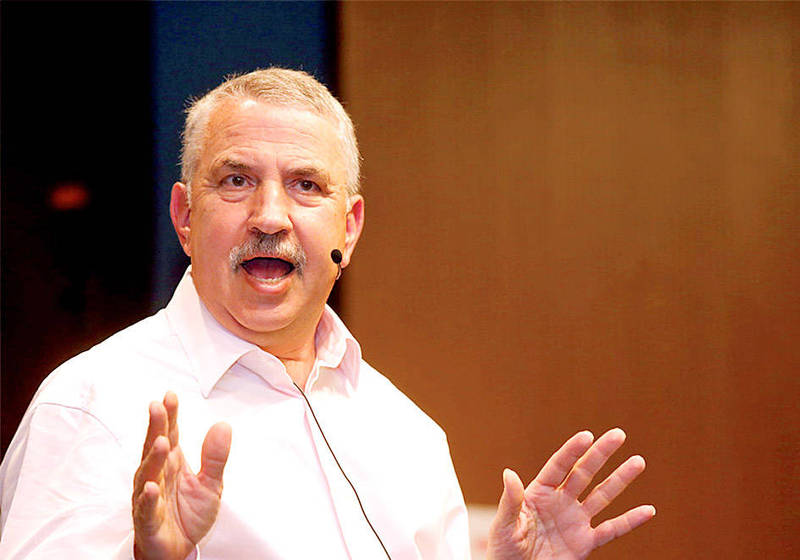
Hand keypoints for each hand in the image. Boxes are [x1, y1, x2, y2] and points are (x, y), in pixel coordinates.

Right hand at [132, 392, 231, 559]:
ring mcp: (150, 498)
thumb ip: (215, 456)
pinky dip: (148, 499)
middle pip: (155, 448)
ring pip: (148, 475)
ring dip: (153, 458)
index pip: (171, 434)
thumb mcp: (211, 484)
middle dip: (156, 427)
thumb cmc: (188, 515)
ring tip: (161, 441)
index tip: (170, 396)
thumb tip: (223, 425)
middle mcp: (158, 476)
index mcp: (173, 464)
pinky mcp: (148, 522)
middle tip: (157, 407)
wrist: (178, 551)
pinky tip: (151, 487)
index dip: (170, 415)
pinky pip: (147, 509)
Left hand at [487, 428, 654, 559]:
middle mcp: (560, 502)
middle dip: (601, 454)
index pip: (559, 466)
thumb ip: (511, 501)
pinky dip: (630, 521)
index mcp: (539, 493)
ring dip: (620, 480)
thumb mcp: (504, 524)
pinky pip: (611, 530)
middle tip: (618, 434)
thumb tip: (508, 473)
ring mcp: (575, 521)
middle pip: (584, 473)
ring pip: (602, 496)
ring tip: (638, 461)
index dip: (572, 451)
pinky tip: (648, 510)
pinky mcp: (585, 543)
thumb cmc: (503, 548)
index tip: (587, 435)